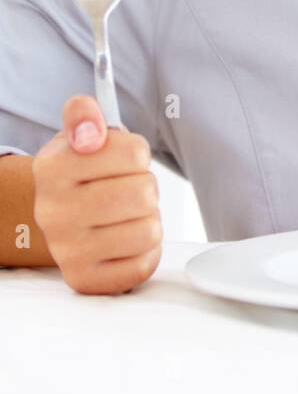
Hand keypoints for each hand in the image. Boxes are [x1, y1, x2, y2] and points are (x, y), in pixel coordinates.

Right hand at [31, 94, 162, 294]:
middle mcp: (53, 212)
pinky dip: (145, 251)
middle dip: (146, 187)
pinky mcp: (85, 280)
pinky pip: (145, 264)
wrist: (60, 215)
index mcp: (52, 168)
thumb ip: (84, 113)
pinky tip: (125, 240)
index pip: (134, 153)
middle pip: (144, 195)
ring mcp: (67, 251)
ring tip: (126, 215)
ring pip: (149, 230)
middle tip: (126, 189)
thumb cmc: (82, 172)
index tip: (120, 160)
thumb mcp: (79, 133)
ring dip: (148, 220)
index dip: (137, 154)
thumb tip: (90, 131)